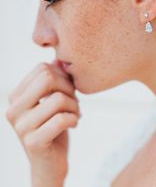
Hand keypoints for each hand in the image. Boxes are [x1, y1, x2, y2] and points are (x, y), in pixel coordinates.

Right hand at [5, 60, 80, 185]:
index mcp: (16, 96)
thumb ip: (53, 80)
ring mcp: (20, 127)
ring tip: (75, 114)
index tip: (68, 90)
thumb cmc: (53, 127)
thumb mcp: (51, 100)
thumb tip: (59, 58)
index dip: (63, 76)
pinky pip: (62, 119)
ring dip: (75, 106)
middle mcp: (13, 109)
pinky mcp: (32, 142)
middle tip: (74, 101)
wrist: (50, 163)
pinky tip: (73, 124)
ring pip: (59, 99)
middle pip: (48, 78)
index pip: (42, 68)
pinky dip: (74, 119)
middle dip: (69, 88)